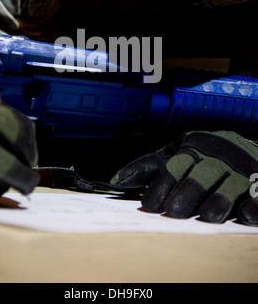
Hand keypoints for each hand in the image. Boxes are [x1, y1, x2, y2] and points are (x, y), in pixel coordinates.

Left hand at [112, 131, 257, 225]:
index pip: (174, 166)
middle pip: (200, 176)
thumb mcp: (178, 153)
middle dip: (187, 193)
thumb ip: (151, 166)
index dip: (161, 185)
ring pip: (229, 186)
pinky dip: (252, 205)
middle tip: (175, 212)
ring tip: (207, 216)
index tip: (150, 205)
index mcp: (194, 148)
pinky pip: (257, 195)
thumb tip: (118, 179)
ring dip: (218, 201)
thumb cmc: (204, 155)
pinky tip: (243, 214)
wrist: (245, 147)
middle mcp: (217, 157)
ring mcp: (240, 170)